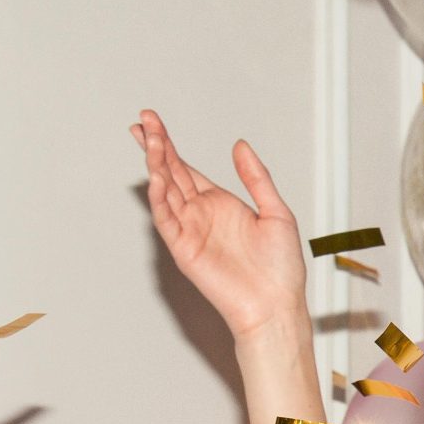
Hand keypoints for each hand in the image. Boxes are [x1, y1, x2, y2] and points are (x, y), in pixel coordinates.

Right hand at [131, 109, 308, 341]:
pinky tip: (157, 177)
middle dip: (155, 146)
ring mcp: (190, 230)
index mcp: (220, 204)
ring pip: (166, 192)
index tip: (152, 122)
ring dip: (155, 165)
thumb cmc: (281, 267)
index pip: (186, 168)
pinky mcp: (184, 249)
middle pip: (171, 173)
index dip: (168, 145)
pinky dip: (159, 198)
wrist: (276, 304)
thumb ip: (256, 178)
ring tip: (147, 139)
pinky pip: (167, 219)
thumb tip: (240, 145)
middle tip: (142, 120)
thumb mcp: (276, 212)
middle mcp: (201, 214)